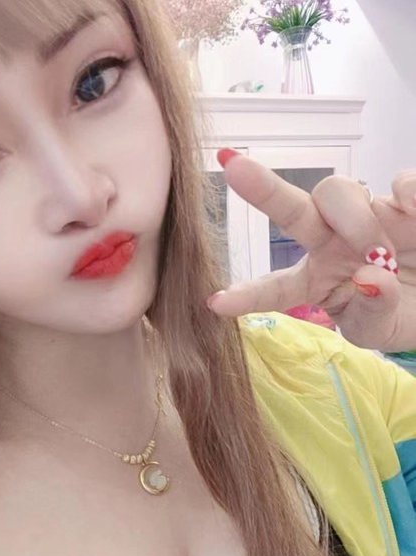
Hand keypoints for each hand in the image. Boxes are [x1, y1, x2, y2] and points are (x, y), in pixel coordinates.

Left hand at [207, 150, 415, 352]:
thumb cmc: (401, 314)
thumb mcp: (381, 329)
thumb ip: (373, 311)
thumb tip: (370, 277)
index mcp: (317, 281)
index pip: (276, 289)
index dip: (248, 296)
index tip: (215, 303)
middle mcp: (333, 241)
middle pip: (293, 211)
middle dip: (262, 190)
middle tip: (235, 170)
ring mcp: (367, 216)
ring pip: (338, 192)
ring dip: (355, 222)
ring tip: (382, 255)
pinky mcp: (406, 200)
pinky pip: (400, 183)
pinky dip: (407, 195)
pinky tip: (414, 213)